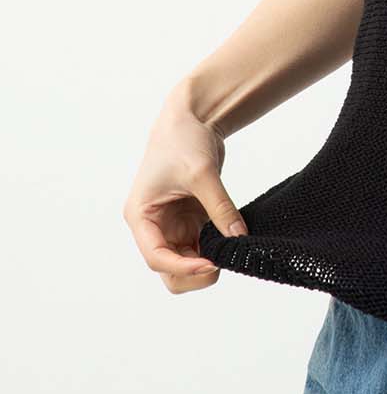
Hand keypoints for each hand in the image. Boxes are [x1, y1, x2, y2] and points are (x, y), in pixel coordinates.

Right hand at [123, 89, 248, 293]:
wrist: (190, 120)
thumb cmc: (183, 140)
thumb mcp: (203, 174)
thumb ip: (220, 208)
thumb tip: (239, 238)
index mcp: (141, 216)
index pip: (156, 257)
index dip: (183, 267)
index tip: (212, 264)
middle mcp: (153, 226)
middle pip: (168, 270)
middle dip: (193, 273)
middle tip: (223, 260)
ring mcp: (171, 226)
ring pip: (185, 264)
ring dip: (206, 263)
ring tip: (230, 247)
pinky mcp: (189, 222)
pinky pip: (200, 248)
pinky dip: (215, 250)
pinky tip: (232, 240)